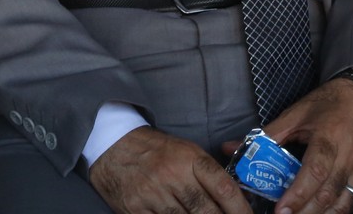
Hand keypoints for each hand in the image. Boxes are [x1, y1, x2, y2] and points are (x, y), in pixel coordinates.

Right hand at [88, 126, 250, 213]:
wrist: (112, 145)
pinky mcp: (136, 210)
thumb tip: (233, 201)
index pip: (223, 187)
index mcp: (189, 158)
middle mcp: (172, 175)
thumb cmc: (154, 150)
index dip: (241, 209)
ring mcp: (153, 194)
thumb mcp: (185, 151)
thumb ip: (207, 174)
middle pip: (207, 211)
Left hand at [249, 79, 352, 213]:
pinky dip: (335, 212)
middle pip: (327, 194)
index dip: (297, 194)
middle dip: (304, 212)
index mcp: (328, 138)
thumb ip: (267, 135)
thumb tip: (231, 148)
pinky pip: (352, 202)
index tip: (281, 210)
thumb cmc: (330, 103)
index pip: (314, 172)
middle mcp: (348, 158)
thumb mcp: (297, 114)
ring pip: (342, 204)